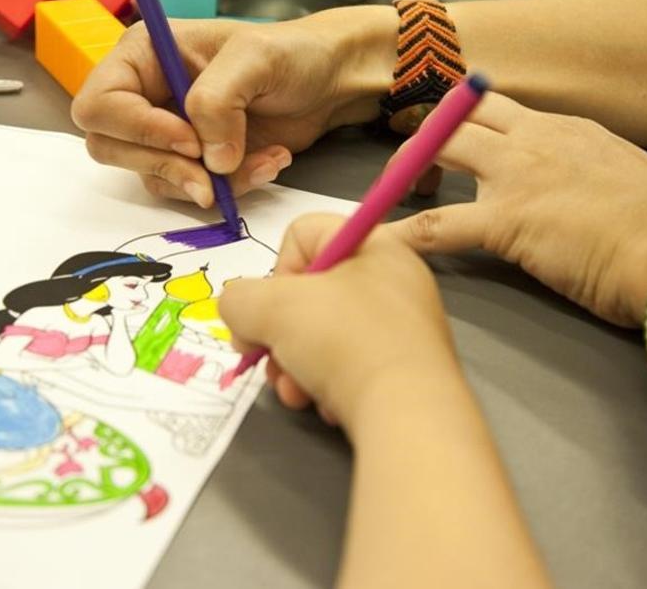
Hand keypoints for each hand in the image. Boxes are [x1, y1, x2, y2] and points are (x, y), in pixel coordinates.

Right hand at [72, 7, 396, 206]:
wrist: (329, 82)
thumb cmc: (291, 52)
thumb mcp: (254, 59)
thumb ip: (218, 102)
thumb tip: (207, 159)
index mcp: (143, 55)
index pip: (100, 104)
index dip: (137, 130)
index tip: (189, 140)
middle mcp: (144, 94)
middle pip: (109, 147)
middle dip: (163, 164)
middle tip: (210, 168)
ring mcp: (166, 131)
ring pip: (152, 176)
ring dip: (205, 180)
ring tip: (259, 159)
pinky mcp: (193, 161)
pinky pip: (189, 190)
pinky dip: (229, 188)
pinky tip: (266, 163)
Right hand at [218, 214, 458, 429]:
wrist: (409, 414)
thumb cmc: (344, 340)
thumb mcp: (270, 309)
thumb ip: (238, 300)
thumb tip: (241, 316)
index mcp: (372, 245)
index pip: (303, 233)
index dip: (276, 269)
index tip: (270, 308)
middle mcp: (393, 279)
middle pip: (310, 293)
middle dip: (279, 333)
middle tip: (269, 361)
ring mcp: (404, 327)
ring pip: (325, 336)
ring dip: (296, 366)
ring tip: (295, 393)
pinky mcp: (407, 371)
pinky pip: (352, 367)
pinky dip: (330, 385)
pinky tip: (326, 405)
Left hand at [387, 93, 646, 326]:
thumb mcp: (631, 182)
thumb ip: (594, 177)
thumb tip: (585, 196)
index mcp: (568, 130)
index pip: (500, 109)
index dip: (464, 118)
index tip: (446, 131)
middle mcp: (538, 139)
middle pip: (461, 114)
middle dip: (425, 130)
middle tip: (406, 156)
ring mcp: (519, 175)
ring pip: (440, 148)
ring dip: (408, 168)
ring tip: (387, 191)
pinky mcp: (507, 221)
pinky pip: (437, 225)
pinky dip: (404, 233)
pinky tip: (382, 243)